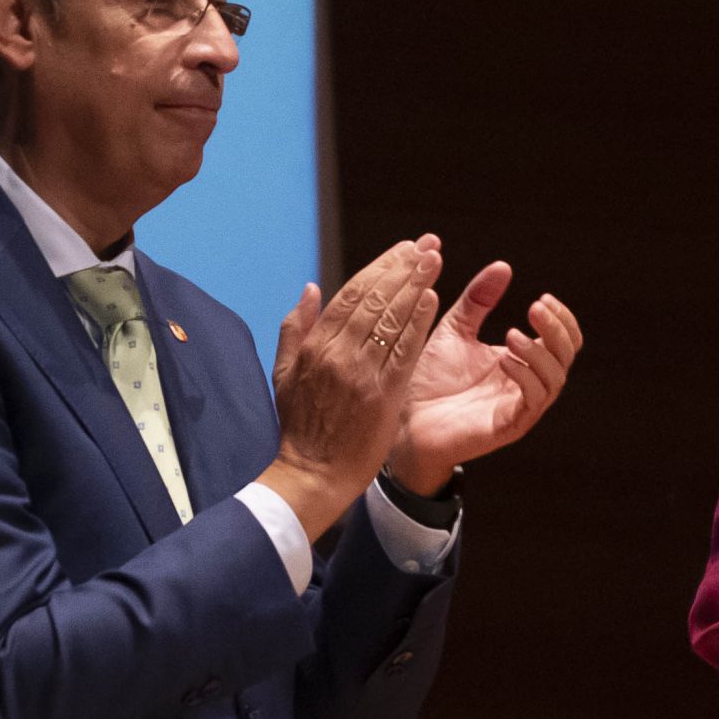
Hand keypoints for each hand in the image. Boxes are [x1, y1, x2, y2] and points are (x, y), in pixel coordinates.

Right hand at [260, 238, 443, 538]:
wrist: (314, 472)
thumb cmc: (301, 425)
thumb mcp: (285, 373)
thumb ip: (295, 328)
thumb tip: (310, 288)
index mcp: (315, 346)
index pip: (351, 295)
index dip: (379, 268)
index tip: (401, 250)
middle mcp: (337, 354)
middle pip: (375, 300)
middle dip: (402, 268)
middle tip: (426, 246)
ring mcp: (361, 373)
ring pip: (391, 319)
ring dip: (415, 286)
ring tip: (433, 260)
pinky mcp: (384, 394)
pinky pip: (404, 350)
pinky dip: (418, 322)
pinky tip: (433, 299)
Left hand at [384, 262, 582, 493]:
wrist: (404, 420)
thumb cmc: (429, 380)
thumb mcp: (455, 330)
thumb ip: (478, 301)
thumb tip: (503, 266)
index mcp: (521, 362)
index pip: (562, 341)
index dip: (560, 320)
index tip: (541, 299)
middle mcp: (527, 384)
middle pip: (566, 356)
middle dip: (556, 329)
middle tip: (536, 308)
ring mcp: (520, 406)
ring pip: (555, 379)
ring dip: (540, 353)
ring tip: (513, 334)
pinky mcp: (509, 426)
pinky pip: (533, 401)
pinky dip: (525, 377)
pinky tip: (504, 359)